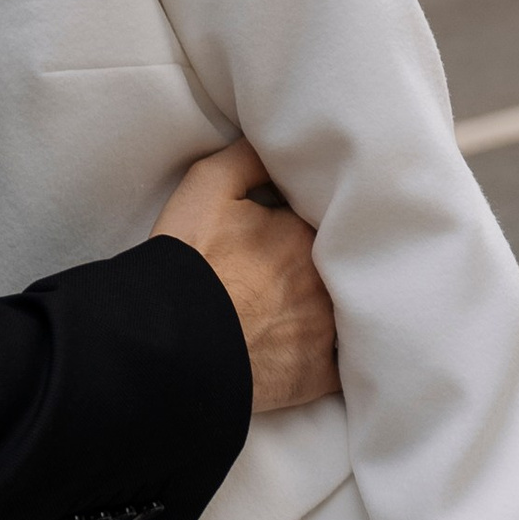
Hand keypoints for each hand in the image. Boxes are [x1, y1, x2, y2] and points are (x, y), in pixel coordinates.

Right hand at [154, 138, 337, 414]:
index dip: (313, 222)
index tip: (299, 228)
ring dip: (336, 306)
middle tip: (297, 270)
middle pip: (339, 265)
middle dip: (328, 263)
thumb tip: (278, 144)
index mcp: (307, 233)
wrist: (172, 339)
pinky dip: (332, 356)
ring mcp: (327, 331)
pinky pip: (340, 364)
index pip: (326, 220)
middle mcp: (327, 280)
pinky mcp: (318, 374)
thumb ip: (249, 157)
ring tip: (306, 305)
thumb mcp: (208, 185)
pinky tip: (315, 346)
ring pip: (346, 312)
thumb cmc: (189, 260)